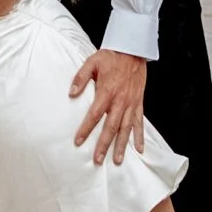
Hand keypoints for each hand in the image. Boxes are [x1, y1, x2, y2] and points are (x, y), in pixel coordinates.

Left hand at [70, 49, 147, 167]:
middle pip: (111, 127)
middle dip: (104, 145)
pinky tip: (140, 149)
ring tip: (117, 160)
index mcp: (107, 91)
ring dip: (121, 145)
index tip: (78, 142)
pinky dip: (140, 136)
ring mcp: (131, 103)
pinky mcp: (139, 103)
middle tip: (97, 160)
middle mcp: (120, 101)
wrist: (133, 50)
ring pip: (126, 128)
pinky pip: (140, 122)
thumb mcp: (92, 62)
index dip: (86, 129)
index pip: (94, 115)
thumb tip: (71, 93)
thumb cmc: (111, 56)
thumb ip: (81, 78)